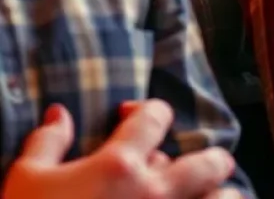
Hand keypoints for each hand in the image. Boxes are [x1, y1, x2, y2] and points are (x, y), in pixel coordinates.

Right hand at [1, 100, 240, 198]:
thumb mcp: (24, 181)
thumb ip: (47, 143)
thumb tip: (60, 113)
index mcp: (120, 164)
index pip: (157, 116)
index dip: (148, 112)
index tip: (133, 119)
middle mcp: (154, 192)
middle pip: (210, 161)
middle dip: (209, 160)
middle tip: (196, 167)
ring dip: (220, 198)